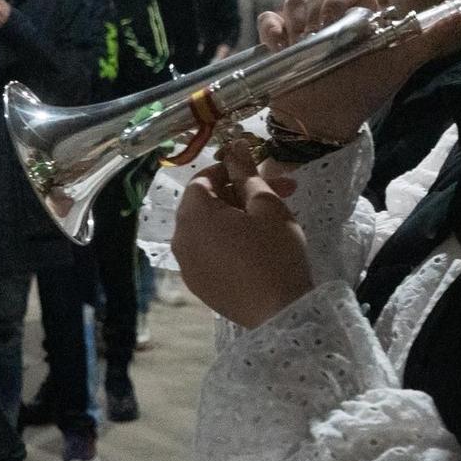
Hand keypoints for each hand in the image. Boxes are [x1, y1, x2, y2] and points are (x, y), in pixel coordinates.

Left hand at [172, 139, 309, 328]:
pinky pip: (208, 252)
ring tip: (269, 221)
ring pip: (207, 229)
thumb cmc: (274, 253)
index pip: (203, 178)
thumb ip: (247, 173)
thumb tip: (235, 146)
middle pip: (204, 204)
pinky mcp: (198, 285)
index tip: (260, 171)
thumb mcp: (266, 206)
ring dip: (234, 218)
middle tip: (278, 194)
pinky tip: (255, 248)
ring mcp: (186, 265)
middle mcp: (180, 238)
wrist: (279, 314)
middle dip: (239, 193)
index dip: (231, 169)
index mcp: (193, 214)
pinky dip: (226, 242)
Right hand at [259, 0, 460, 143]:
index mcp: (358, 19)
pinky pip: (269, 18)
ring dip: (297, 20)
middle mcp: (331, 20)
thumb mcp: (399, 65)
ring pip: (295, 1)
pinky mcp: (280, 42)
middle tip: (322, 37)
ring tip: (303, 45)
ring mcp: (304, 30)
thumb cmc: (363, 92)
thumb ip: (431, 38)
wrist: (325, 124)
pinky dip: (272, 29)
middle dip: (319, 11)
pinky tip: (281, 47)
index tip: (341, 19)